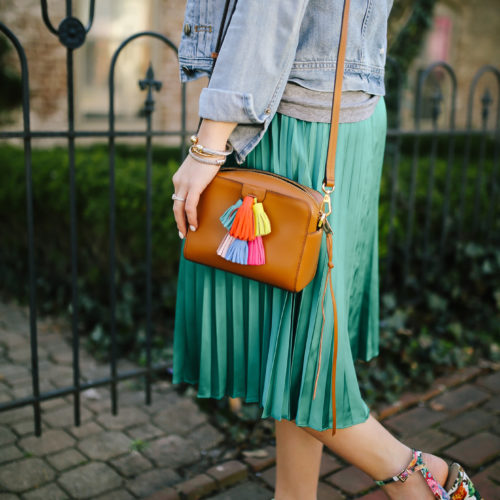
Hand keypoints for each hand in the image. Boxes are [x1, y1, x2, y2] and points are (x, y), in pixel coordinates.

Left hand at [171, 119, 236, 237]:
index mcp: (178, 179)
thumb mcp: (199, 170)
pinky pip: (190, 206)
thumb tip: (207, 186)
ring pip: (179, 209)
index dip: (179, 212)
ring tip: (187, 232)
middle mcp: (178, 182)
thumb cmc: (209, 155)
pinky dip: (191, 217)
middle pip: (175, 206)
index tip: (183, 221)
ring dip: (182, 223)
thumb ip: (199, 179)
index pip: (177, 199)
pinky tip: (194, 225)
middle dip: (178, 221)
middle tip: (182, 233)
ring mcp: (185, 184)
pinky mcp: (193, 186)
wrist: (210, 144)